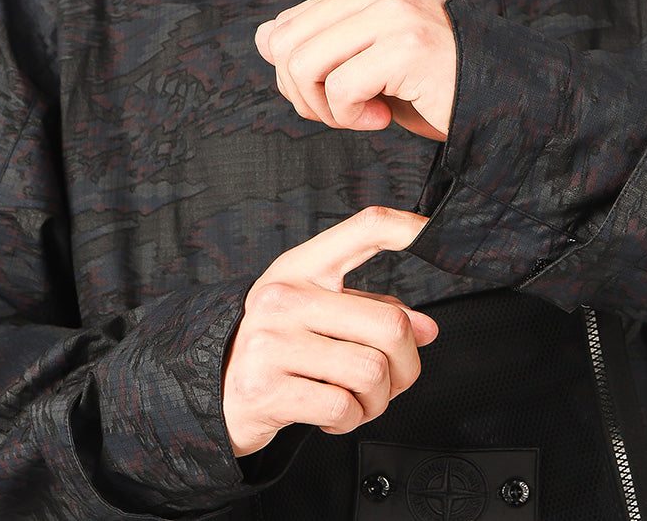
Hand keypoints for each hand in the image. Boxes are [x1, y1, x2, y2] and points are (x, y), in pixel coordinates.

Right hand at [222, 207, 438, 456]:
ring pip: (372, 372)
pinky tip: (335, 413)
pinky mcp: (266, 389)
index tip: (434, 233)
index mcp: (302, 268)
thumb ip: (373, 313)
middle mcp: (284, 298)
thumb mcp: (318, 312)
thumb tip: (425, 330)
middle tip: (394, 378)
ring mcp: (272, 343)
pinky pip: (342, 408)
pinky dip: (351, 419)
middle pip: (390, 325)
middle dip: (406, 365)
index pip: (365, 229)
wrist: (212, 390)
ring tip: (360, 398)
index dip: (409, 227)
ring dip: (378, 398)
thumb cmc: (277, 346)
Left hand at [255, 0, 454, 140]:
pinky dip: (353, 118)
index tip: (336, 96)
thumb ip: (323, 44)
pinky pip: (341, 89)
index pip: (289, 23)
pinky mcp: (407, 47)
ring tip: (365, 115)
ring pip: (303, 64)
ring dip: (326, 108)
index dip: (296, 74)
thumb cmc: (442, 85)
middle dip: (302, 93)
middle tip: (344, 112)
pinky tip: (385, 118)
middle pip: (284, 43)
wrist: (508, 101)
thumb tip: (262, 38)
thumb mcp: (373, 58)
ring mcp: (396, 14)